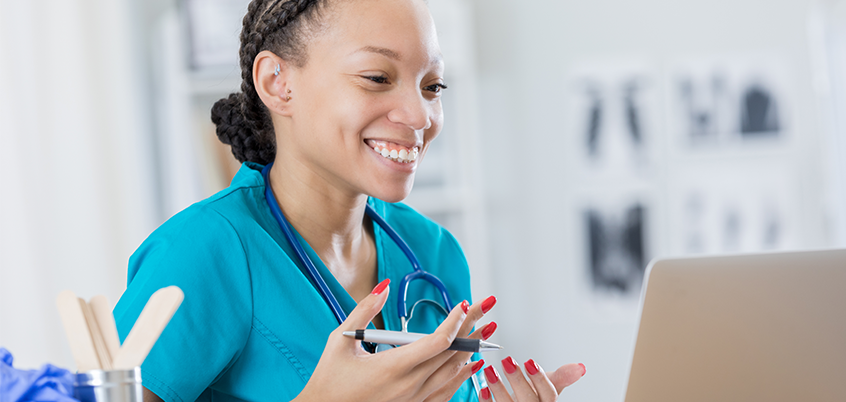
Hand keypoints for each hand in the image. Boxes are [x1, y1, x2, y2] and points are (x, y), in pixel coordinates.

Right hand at [295, 279, 498, 401]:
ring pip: (453, 373)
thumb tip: (384, 286)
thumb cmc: (328, 381)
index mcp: (392, 368)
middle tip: (486, 306)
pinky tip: (470, 364)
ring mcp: (414, 400)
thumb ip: (364, 310)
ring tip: (486, 330)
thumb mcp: (339, 341)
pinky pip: (446, 392)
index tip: (465, 304)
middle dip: (470, 327)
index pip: (437, 342)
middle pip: (451, 353)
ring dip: (471, 350)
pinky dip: (462, 376)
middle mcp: (409, 386)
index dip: (455, 321)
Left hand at [479, 358, 584, 401]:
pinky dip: (486, 401)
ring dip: (498, 388)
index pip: (549, 395)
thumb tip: (580, 367)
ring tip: (489, 370)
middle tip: (507, 361)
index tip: (529, 361)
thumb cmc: (534, 397)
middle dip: (517, 381)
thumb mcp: (549, 386)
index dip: (539, 379)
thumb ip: (562, 377)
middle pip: (528, 401)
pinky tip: (482, 388)